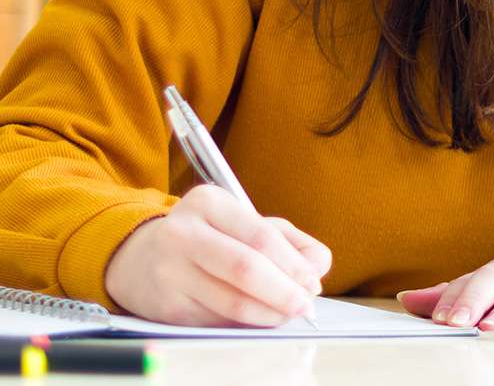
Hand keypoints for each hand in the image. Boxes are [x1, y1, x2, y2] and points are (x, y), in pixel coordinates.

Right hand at [104, 184, 331, 326]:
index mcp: (208, 203)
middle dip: (285, 292)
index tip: (314, 282)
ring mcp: (169, 271)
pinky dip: (247, 324)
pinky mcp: (166, 307)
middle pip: (246, 269)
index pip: (261, 237)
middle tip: (306, 305)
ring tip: (289, 314)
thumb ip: (291, 241)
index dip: (293, 264)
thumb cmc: (209, 238)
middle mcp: (183, 233)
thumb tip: (319, 266)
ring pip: (232, 302)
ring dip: (271, 314)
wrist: (140, 258)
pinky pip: (218, 321)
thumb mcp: (246, 223)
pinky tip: (259, 319)